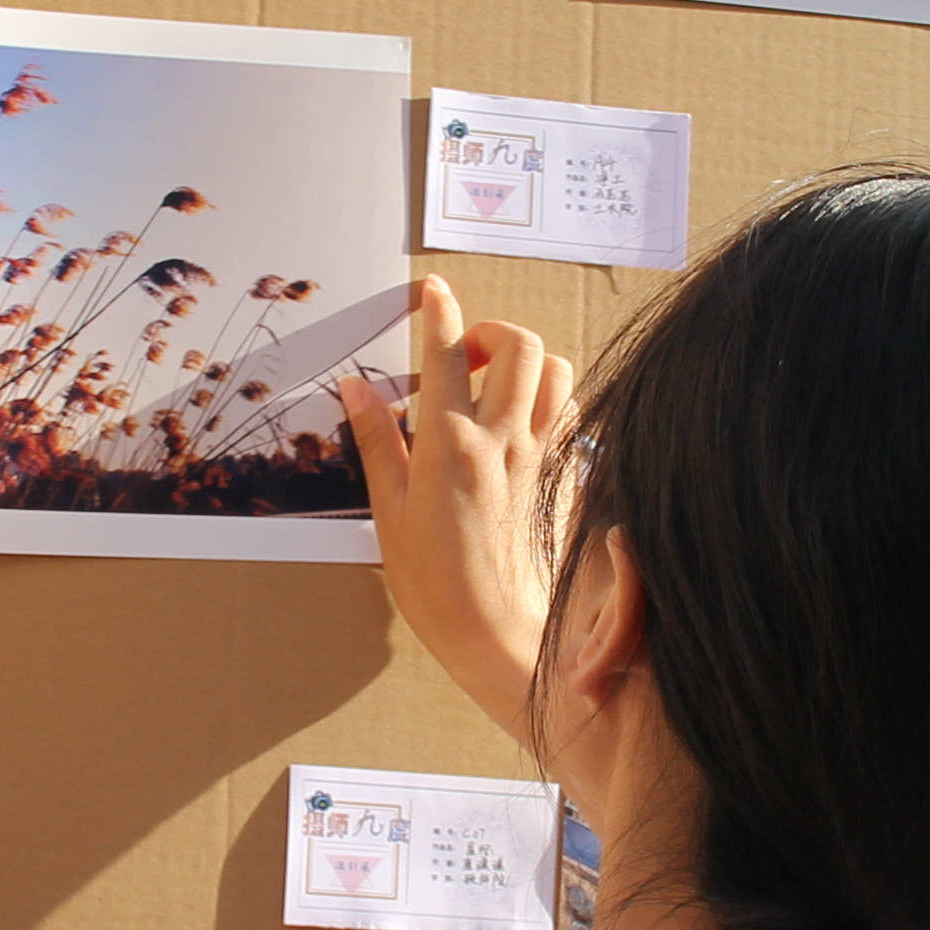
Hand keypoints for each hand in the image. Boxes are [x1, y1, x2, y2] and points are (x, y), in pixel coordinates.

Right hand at [337, 278, 571, 739]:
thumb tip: (357, 388)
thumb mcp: (391, 515)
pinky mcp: (566, 479)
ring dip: (528, 363)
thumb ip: (378, 443)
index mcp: (451, 445)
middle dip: (492, 331)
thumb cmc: (438, 590)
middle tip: (465, 355)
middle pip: (520, 345)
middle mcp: (505, 440)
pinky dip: (552, 403)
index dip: (440, 310)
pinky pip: (572, 416)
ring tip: (497, 386)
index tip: (432, 290)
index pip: (446, 352)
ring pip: (558, 373)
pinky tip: (524, 427)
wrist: (502, 639)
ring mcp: (543, 458)